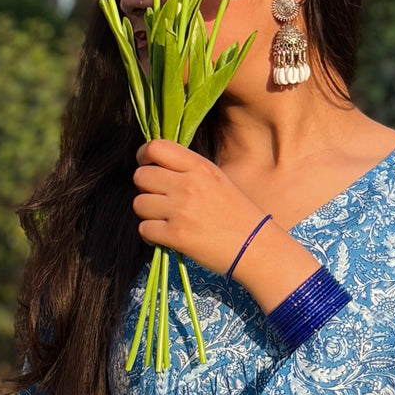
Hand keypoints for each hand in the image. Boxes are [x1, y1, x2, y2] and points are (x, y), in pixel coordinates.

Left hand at [131, 140, 320, 310]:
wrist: (256, 247)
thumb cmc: (238, 213)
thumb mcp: (217, 179)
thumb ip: (188, 170)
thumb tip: (155, 168)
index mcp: (199, 167)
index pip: (155, 147)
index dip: (144, 157)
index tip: (147, 166)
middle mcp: (188, 184)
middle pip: (141, 176)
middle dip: (145, 188)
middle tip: (159, 199)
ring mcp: (181, 210)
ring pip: (139, 203)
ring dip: (147, 213)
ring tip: (164, 220)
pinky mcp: (176, 235)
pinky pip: (143, 229)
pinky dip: (150, 235)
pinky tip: (165, 236)